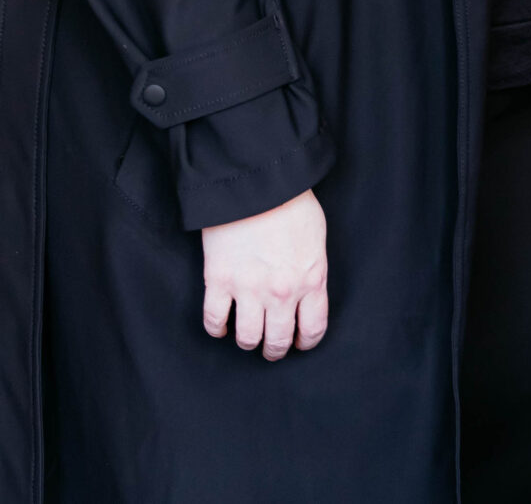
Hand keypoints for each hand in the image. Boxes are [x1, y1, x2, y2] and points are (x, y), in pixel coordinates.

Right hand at [200, 189, 327, 359]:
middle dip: (275, 349)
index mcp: (311, 280)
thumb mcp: (316, 236)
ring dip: (248, 341)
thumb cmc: (290, 201)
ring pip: (247, 337)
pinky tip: (221, 327)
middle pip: (278, 339)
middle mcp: (282, 292)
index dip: (305, 342)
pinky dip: (216, 329)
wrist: (256, 181)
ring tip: (247, 337)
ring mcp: (248, 289)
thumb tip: (305, 286)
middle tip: (271, 348)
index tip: (299, 344)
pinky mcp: (219, 281)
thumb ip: (311, 267)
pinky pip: (214, 320)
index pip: (313, 328)